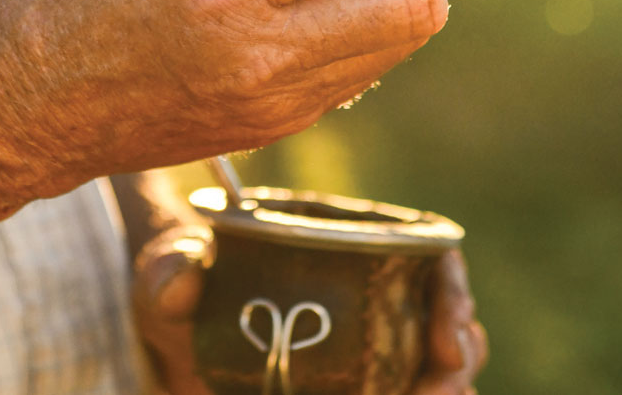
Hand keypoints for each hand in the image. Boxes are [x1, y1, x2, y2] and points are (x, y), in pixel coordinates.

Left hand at [133, 230, 486, 394]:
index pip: (426, 253)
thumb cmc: (180, 279)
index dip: (449, 290)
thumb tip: (181, 286)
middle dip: (457, 353)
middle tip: (445, 385)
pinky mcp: (349, 384)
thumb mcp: (168, 269)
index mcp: (349, 243)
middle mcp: (370, 291)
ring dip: (447, 386)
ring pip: (432, 365)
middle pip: (442, 316)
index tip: (448, 334)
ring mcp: (364, 345)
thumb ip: (170, 269)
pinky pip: (395, 392)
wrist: (164, 335)